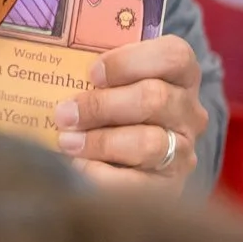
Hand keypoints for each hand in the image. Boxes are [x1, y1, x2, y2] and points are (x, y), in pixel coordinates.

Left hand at [53, 34, 204, 190]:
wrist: (127, 165)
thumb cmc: (112, 108)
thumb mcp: (111, 82)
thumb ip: (96, 71)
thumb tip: (52, 59)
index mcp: (182, 74)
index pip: (173, 56)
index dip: (130, 62)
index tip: (92, 73)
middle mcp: (190, 111)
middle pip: (154, 98)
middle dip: (102, 105)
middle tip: (64, 113)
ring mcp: (184, 150)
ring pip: (148, 142)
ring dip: (100, 141)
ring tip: (67, 141)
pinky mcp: (170, 186)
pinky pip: (136, 181)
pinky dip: (101, 174)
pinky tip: (78, 167)